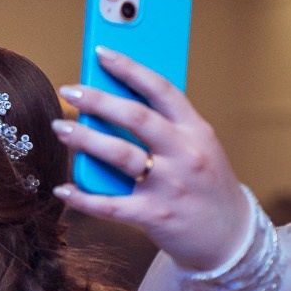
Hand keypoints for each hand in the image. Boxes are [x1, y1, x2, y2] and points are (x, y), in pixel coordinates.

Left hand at [51, 47, 250, 271]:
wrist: (230, 238)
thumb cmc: (205, 187)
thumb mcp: (198, 149)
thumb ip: (166, 128)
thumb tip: (113, 104)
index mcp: (196, 131)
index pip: (162, 89)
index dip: (130, 68)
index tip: (102, 53)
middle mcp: (185, 154)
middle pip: (136, 117)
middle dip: (99, 100)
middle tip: (69, 90)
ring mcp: (170, 186)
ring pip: (120, 155)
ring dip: (85, 139)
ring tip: (60, 127)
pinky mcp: (155, 216)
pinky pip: (111, 206)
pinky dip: (83, 197)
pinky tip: (63, 188)